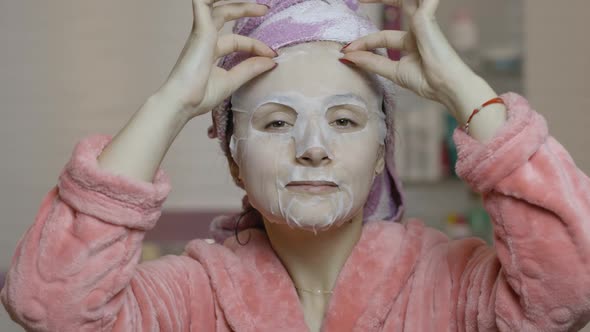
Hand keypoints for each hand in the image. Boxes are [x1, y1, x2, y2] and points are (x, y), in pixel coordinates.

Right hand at [156, 0, 276, 120]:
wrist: (182, 102)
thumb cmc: (200, 96)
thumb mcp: (232, 81)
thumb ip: (250, 69)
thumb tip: (271, 61)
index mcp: (210, 52)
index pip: (238, 41)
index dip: (256, 45)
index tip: (273, 54)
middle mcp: (205, 40)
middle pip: (225, 16)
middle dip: (246, 9)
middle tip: (266, 9)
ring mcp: (201, 34)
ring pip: (216, 7)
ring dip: (234, 2)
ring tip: (254, 3)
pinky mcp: (200, 31)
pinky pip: (203, 3)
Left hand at [340, 0, 483, 118]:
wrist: (445, 85)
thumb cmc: (427, 81)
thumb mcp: (393, 71)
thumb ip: (371, 62)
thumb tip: (347, 56)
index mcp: (411, 42)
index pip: (381, 37)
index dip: (362, 43)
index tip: (345, 51)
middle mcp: (418, 28)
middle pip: (396, 6)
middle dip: (376, 1)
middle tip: (358, 0)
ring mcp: (423, 21)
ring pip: (404, 0)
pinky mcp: (425, 17)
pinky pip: (417, 0)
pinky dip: (398, 0)